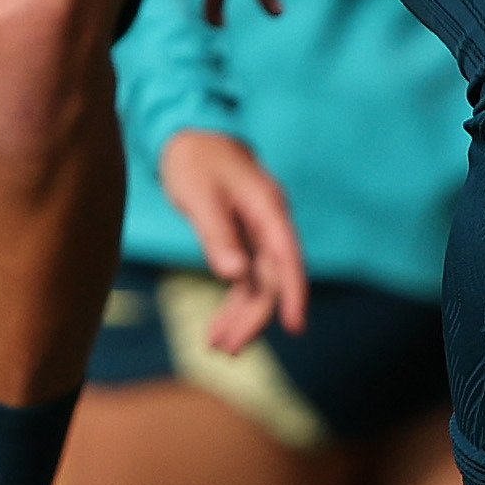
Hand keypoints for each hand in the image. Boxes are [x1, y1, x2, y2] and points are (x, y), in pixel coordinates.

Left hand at [158, 129, 310, 351]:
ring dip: (241, 316)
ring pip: (259, 283)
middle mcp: (270, 222)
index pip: (287, 256)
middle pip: (272, 278)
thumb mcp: (201, 196)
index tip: (295, 326)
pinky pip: (246, 278)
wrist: (189, 135)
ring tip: (218, 347)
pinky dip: (233, 303)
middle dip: (254, 317)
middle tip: (228, 349)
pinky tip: (218, 328)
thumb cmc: (194, 160)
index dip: (294, 292)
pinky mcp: (245, 239)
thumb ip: (218, 235)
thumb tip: (235, 275)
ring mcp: (259, 232)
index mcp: (267, 208)